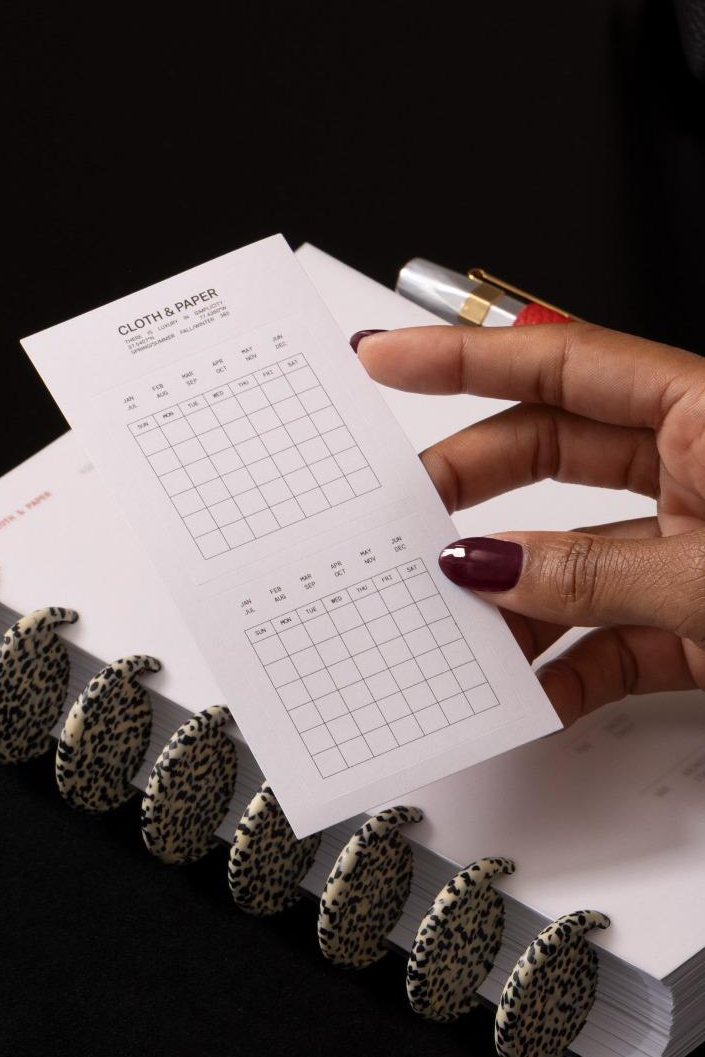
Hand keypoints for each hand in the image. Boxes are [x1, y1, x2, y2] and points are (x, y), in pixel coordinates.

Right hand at [356, 322, 704, 723]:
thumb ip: (597, 575)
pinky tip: (522, 698)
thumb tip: (491, 567)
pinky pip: (609, 645)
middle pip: (552, 455)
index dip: (466, 358)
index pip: (566, 365)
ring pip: (572, 564)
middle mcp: (698, 475)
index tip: (382, 359)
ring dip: (508, 605)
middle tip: (394, 514)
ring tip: (449, 630)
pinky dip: (562, 674)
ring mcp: (694, 554)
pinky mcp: (698, 630)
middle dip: (465, 489)